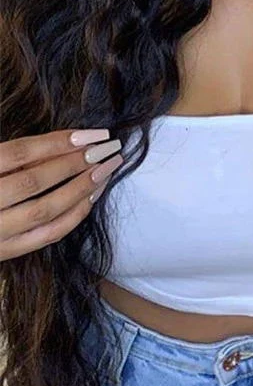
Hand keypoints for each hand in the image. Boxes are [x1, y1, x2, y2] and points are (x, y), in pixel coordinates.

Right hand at [0, 129, 122, 260]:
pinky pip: (46, 235)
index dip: (57, 141)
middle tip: (109, 148)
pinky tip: (93, 197)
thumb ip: (10, 156)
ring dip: (82, 188)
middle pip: (34, 180)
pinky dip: (74, 215)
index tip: (94, 133)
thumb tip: (65, 140)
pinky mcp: (3, 252)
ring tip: (108, 168)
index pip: (17, 153)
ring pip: (45, 210)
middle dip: (76, 162)